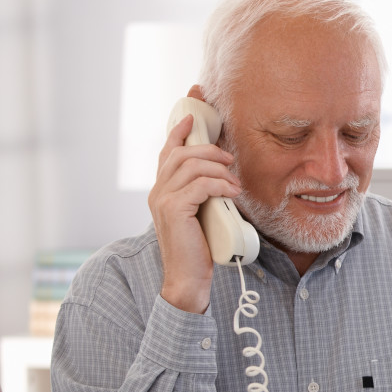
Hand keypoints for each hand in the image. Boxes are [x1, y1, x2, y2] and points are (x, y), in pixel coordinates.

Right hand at [148, 102, 241, 313]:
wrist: (188, 278)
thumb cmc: (200, 248)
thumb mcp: (203, 213)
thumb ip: (205, 192)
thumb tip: (224, 174)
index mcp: (163, 189)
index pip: (168, 150)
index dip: (179, 128)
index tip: (193, 112)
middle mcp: (158, 190)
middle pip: (180, 152)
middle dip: (208, 148)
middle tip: (229, 158)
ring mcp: (163, 199)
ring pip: (190, 165)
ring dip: (217, 168)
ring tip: (233, 180)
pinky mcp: (174, 210)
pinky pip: (199, 184)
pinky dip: (220, 184)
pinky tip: (232, 191)